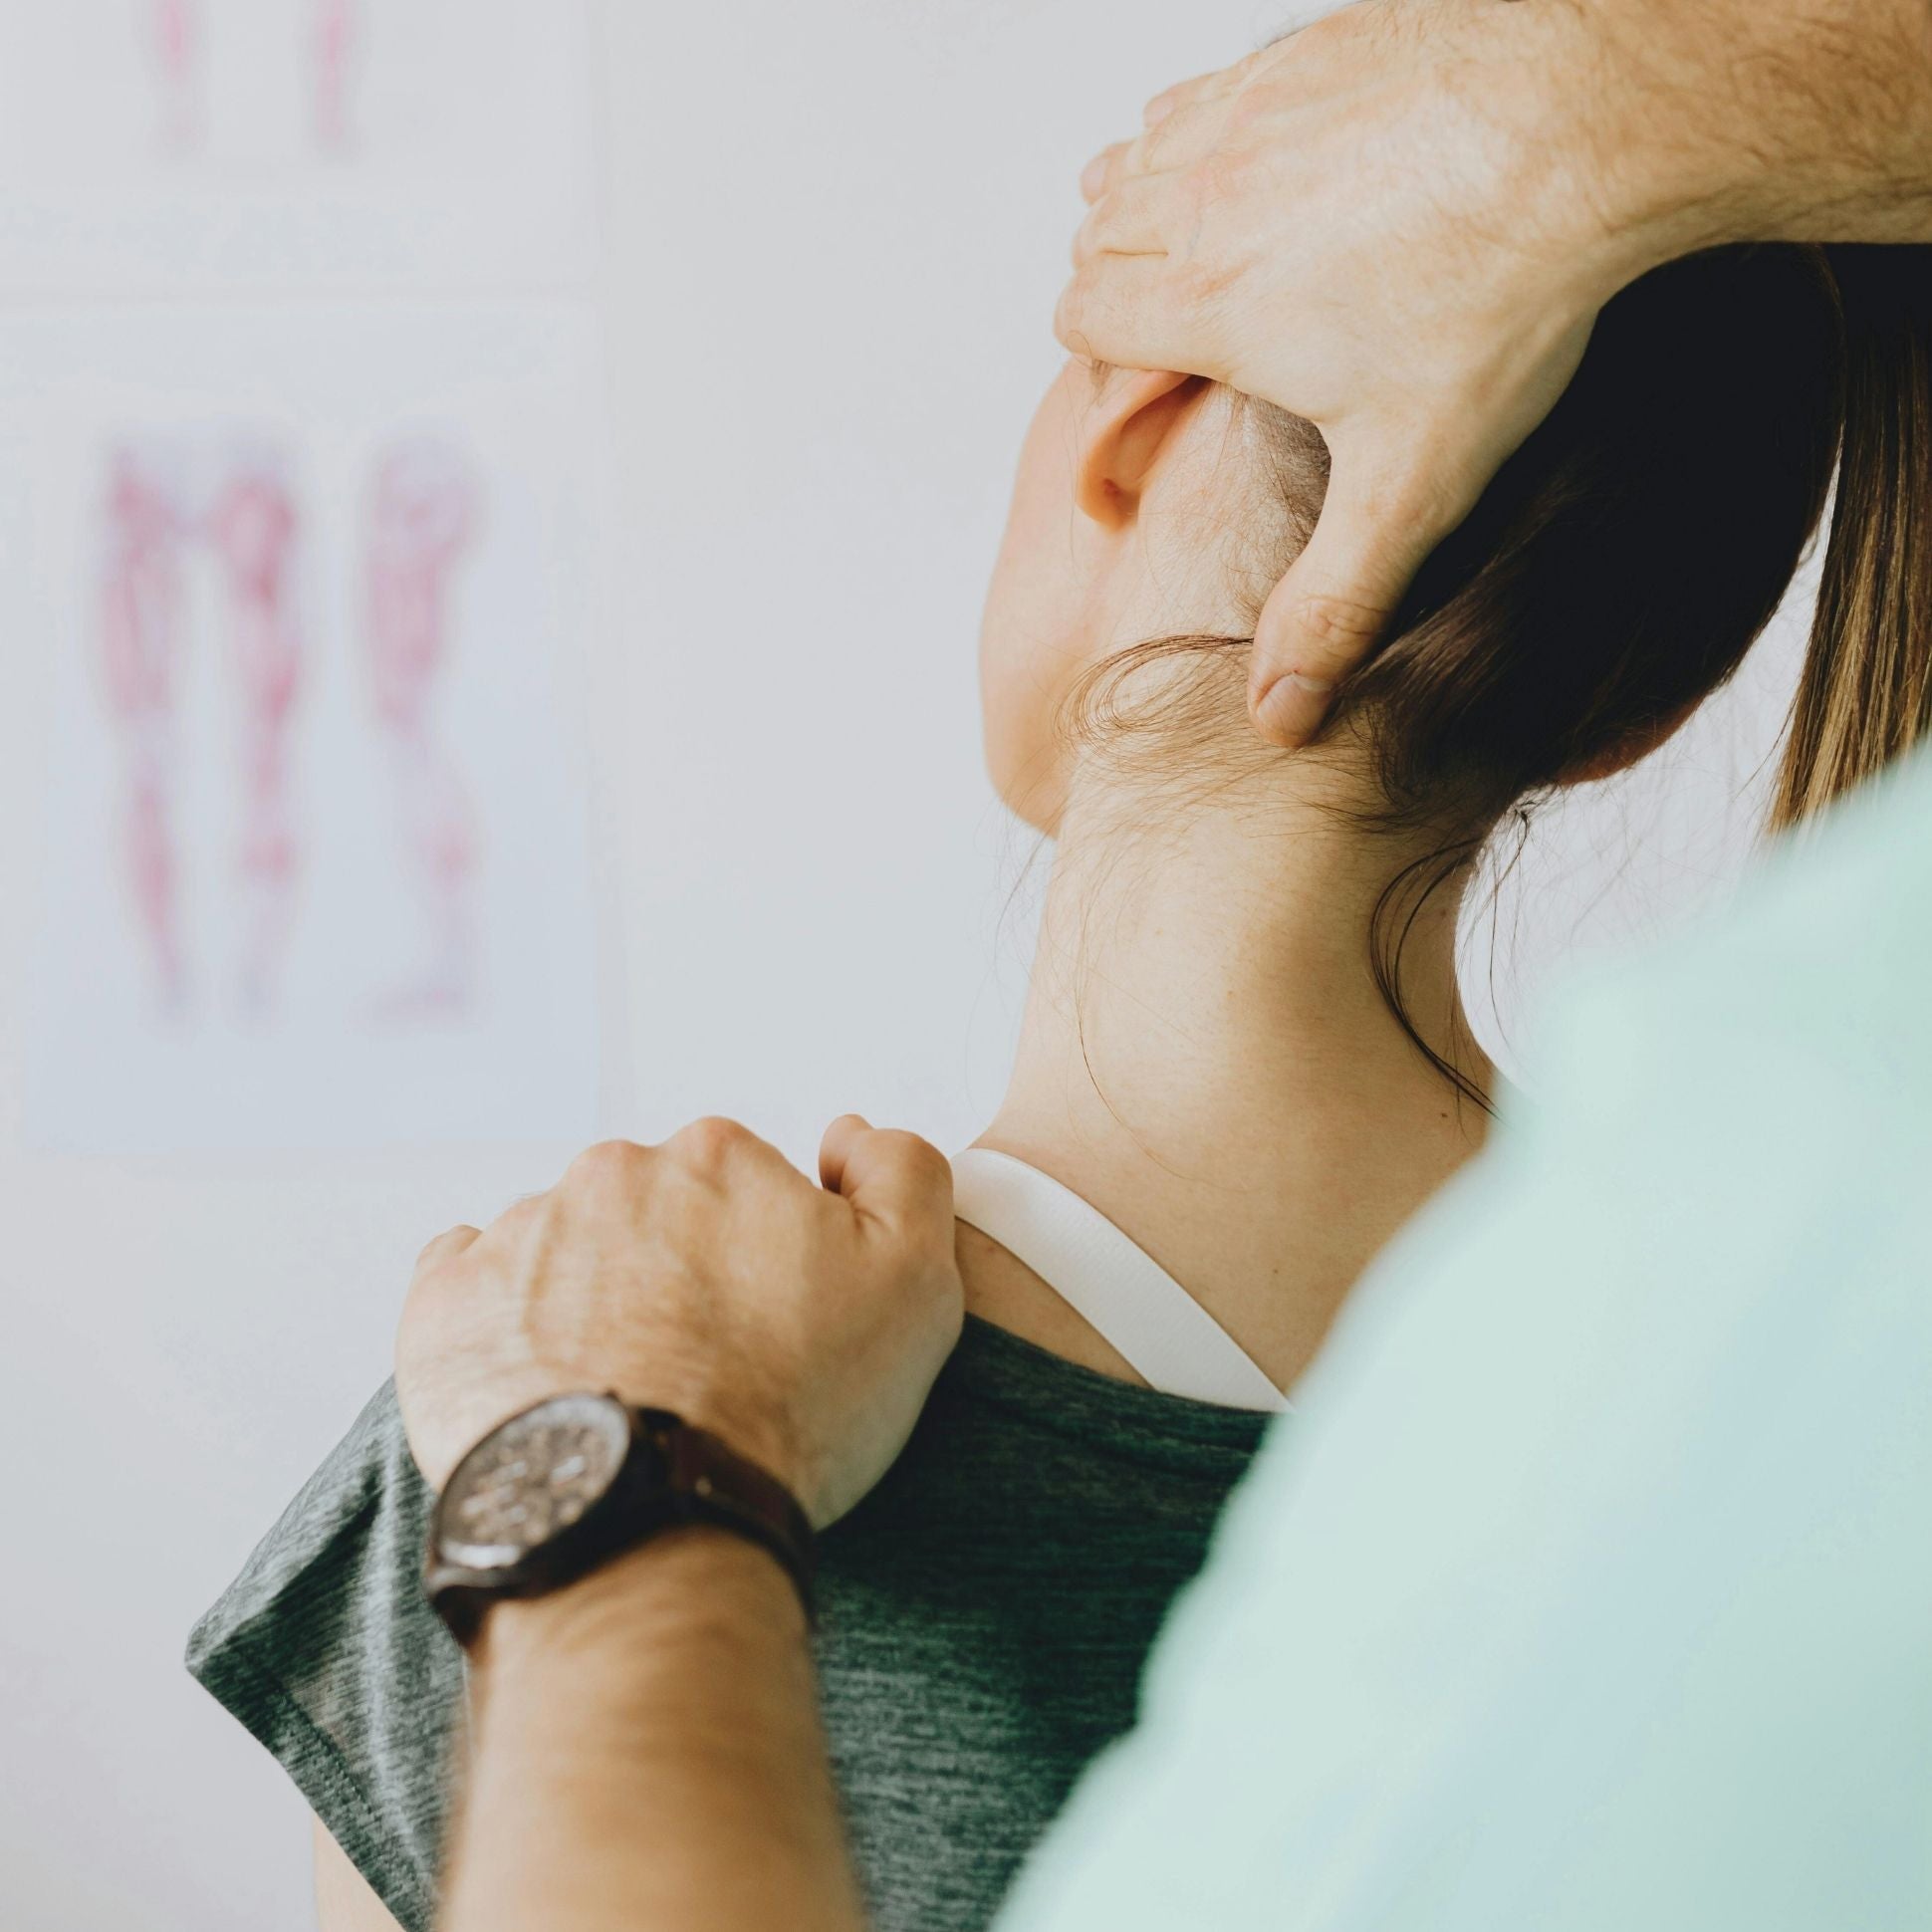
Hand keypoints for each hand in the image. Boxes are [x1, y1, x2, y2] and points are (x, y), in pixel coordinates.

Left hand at [395, 1115, 962, 1525]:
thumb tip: (846, 1133)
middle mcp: (610, 1173)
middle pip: (649, 1211)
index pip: (743, 1186)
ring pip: (563, 1247)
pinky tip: (540, 1374)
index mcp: (716, 1156)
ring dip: (589, 1296)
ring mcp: (519, 1235)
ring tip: (622, 1391)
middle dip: (673, 1270)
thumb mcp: (915, 1284)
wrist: (654, 1525)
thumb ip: (902, 1172)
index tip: (770, 1327)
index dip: (762, 1259)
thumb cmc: (791, 1409)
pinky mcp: (444, 1304)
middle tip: (701, 1367)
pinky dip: (501, 1316)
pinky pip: (469, 1281)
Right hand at [1059, 0, 1931, 745]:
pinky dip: (1220, 130)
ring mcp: (1252, 108)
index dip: (1106, 355)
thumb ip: (1335, 603)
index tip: (1160, 381)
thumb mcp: (1414, 485)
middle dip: (1123, 280)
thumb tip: (1278, 719)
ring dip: (1157, 199)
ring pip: (1139, 150)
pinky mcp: (1308, 48)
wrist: (1593, 122)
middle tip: (1199, 328)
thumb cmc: (1502, 302)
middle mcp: (1204, 194)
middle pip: (1096, 232)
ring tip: (1229, 252)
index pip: (1080, 314)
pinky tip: (1288, 169)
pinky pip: (1212, 87)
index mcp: (1205, 299)